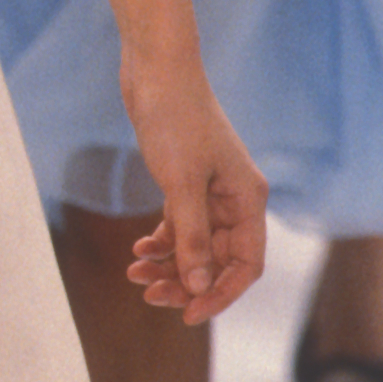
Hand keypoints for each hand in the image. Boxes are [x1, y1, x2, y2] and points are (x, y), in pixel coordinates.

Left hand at [119, 52, 266, 324]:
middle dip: (187, 280)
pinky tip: (137, 249)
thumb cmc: (174, 117)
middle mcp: (235, 197)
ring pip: (196, 244)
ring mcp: (211, 189)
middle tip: (149, 295)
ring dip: (169, 263)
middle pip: (219, 259)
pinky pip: (180, 225)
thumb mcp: (181, 184)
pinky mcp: (186, 179)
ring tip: (134, 273)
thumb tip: (199, 284)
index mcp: (248, 199)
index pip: (247, 264)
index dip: (221, 293)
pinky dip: (161, 240)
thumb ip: (191, 237)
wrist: (156, 68)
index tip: (188, 313)